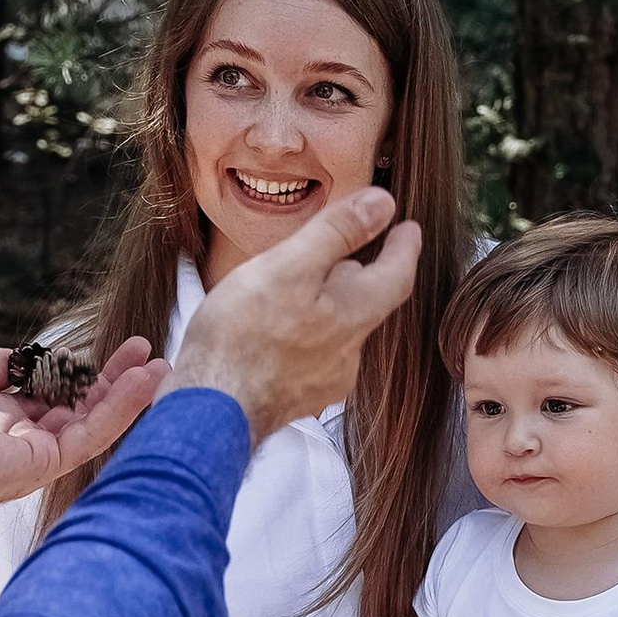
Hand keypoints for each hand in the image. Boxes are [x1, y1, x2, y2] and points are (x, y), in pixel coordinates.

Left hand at [0, 338, 165, 530]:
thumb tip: (21, 358)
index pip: (48, 398)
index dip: (75, 374)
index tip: (98, 350)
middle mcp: (18, 443)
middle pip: (77, 410)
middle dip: (111, 381)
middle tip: (142, 352)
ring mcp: (33, 457)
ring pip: (92, 423)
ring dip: (126, 394)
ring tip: (158, 365)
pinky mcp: (43, 466)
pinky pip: (91, 434)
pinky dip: (121, 408)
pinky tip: (145, 382)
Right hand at [170, 184, 421, 446]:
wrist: (209, 412)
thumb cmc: (242, 338)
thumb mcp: (289, 267)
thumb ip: (337, 233)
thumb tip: (383, 203)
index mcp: (354, 316)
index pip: (397, 275)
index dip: (404, 247)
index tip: (408, 228)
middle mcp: (348, 354)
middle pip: (366, 305)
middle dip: (360, 276)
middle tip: (351, 250)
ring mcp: (321, 382)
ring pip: (337, 332)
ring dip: (327, 306)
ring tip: (302, 286)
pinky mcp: (294, 398)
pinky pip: (310, 357)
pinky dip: (303, 334)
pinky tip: (275, 330)